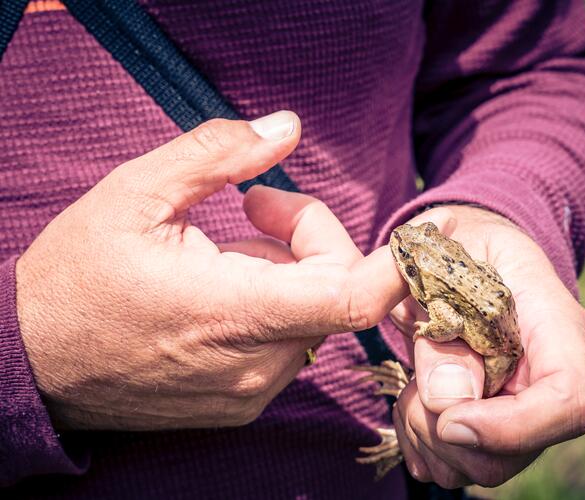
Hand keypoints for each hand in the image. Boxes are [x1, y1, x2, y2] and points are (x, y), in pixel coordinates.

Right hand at [16, 111, 403, 430]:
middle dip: (311, 239)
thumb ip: (218, 154)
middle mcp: (253, 363)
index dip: (394, 265)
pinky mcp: (240, 404)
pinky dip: (274, 308)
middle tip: (255, 208)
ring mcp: (249, 391)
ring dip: (287, 273)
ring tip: (225, 253)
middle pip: (336, 292)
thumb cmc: (77, 275)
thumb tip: (286, 129)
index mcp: (232, 311)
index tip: (407, 233)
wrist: (33, 359)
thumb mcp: (136, 194)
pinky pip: (289, 344)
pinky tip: (224, 293)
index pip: (351, 298)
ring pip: (313, 316)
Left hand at [390, 206, 584, 487]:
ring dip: (428, 440)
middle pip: (516, 451)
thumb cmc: (460, 247)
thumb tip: (446, 400)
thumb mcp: (445, 262)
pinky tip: (409, 405)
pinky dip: (420, 445)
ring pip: (481, 467)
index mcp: (552, 329)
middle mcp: (540, 379)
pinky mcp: (484, 423)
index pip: (568, 402)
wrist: (462, 250)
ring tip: (408, 392)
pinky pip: (452, 464)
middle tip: (412, 397)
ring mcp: (514, 407)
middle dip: (450, 437)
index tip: (449, 420)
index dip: (512, 427)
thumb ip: (445, 321)